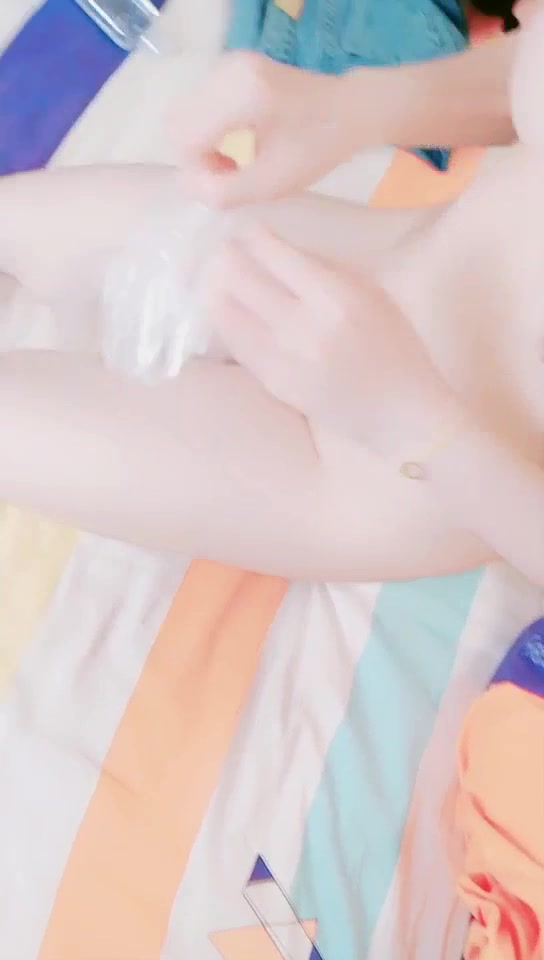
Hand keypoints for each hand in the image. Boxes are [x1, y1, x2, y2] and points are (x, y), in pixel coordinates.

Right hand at [176, 52, 369, 207]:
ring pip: (183, 115)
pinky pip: (197, 105)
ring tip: (234, 160)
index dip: (199, 170)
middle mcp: (229, 70)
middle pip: (178, 124)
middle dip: (196, 157)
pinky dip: (207, 129)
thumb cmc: (316, 148)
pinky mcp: (230, 66)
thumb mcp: (273, 183)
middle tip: (231, 172)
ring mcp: (228, 63)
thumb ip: (224, 192)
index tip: (230, 180)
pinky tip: (235, 141)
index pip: (186, 139)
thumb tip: (185, 185)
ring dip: (200, 144)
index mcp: (243, 94)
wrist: (348, 108)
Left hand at [207, 227, 451, 453]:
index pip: (279, 256)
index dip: (256, 239)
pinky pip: (238, 346)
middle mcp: (305, 326)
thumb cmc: (393, 346)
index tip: (247, 230)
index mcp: (336, 297)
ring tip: (212, 279)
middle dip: (227, 259)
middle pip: (245, 281)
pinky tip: (221, 312)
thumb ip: (327, 271)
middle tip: (221, 250)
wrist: (398, 411)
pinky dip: (226, 324)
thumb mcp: (371, 294)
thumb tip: (279, 251)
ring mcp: (285, 358)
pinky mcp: (274, 383)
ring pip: (231, 315)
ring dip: (216, 291)